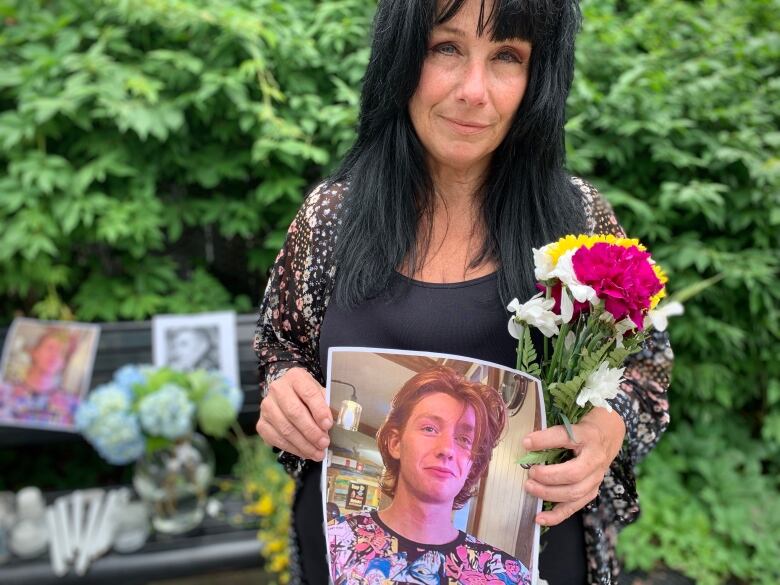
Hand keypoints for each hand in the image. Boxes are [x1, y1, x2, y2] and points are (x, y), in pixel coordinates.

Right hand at [256, 367, 332, 460]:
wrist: (287, 394)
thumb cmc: (308, 395)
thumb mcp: (320, 393)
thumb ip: (327, 405)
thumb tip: (335, 422)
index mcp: (295, 377)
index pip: (308, 393)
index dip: (319, 410)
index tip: (329, 425)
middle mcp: (277, 389)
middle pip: (294, 412)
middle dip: (311, 431)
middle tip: (324, 443)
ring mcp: (267, 407)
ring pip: (285, 429)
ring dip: (304, 444)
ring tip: (318, 453)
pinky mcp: (261, 423)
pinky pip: (276, 439)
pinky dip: (292, 449)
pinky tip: (305, 453)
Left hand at [522, 407, 625, 525]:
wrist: (609, 435)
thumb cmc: (584, 428)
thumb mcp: (572, 422)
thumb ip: (552, 433)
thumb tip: (526, 444)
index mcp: (587, 436)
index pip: (565, 437)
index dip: (544, 440)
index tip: (526, 442)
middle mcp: (595, 459)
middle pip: (573, 473)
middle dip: (548, 476)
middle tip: (530, 472)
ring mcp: (596, 478)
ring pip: (574, 493)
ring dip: (549, 493)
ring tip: (530, 487)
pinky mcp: (592, 491)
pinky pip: (574, 507)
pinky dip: (556, 515)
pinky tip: (539, 518)